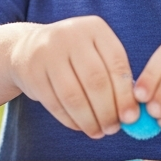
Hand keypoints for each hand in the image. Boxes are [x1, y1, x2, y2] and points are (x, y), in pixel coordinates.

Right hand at [8, 16, 137, 137]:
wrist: (27, 48)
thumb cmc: (74, 57)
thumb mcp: (95, 54)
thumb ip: (115, 78)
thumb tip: (132, 114)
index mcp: (94, 28)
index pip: (116, 64)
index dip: (125, 94)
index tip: (131, 118)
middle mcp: (70, 35)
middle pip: (95, 81)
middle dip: (107, 111)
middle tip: (113, 129)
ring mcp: (47, 52)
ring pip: (73, 96)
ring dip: (89, 120)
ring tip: (98, 132)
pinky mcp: (31, 72)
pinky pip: (55, 103)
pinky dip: (70, 120)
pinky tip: (80, 126)